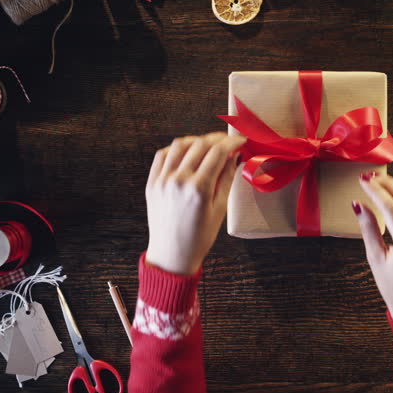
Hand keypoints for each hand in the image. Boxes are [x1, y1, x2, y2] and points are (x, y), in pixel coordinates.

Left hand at [145, 132, 244, 274]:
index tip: (240, 140)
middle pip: (200, 144)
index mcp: (198, 189)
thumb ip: (226, 179)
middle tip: (227, 142)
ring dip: (197, 140)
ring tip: (208, 145)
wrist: (172, 254)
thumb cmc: (198, 238)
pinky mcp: (152, 183)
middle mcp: (178, 181)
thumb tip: (233, 156)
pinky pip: (162, 155)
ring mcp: (162, 180)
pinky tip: (187, 152)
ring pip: (180, 145)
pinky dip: (176, 149)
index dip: (232, 142)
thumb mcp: (220, 209)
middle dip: (217, 139)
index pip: (217, 152)